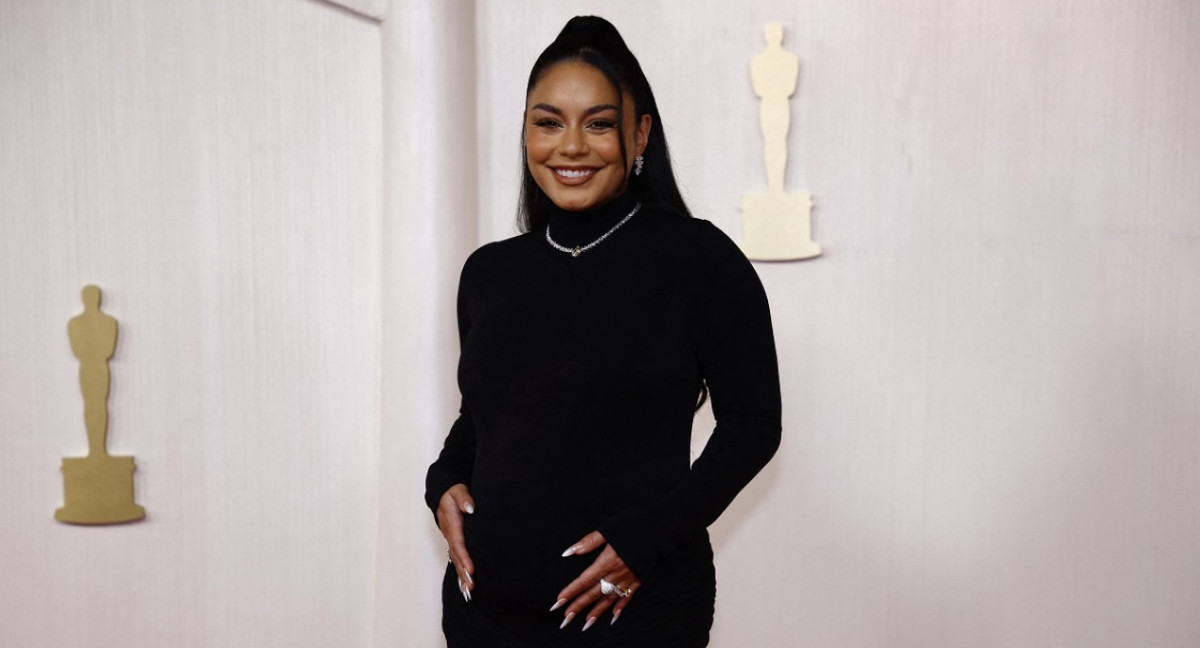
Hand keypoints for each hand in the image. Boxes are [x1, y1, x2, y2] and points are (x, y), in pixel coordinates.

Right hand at [436, 483, 475, 601]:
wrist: (443, 492)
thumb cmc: (453, 492)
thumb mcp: (458, 491)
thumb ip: (464, 499)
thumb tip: (470, 508)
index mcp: (451, 524)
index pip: (458, 543)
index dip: (464, 557)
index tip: (471, 569)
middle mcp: (449, 534)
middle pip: (456, 555)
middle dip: (463, 571)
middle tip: (470, 586)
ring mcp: (451, 539)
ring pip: (455, 559)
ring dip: (462, 574)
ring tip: (469, 589)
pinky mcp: (454, 541)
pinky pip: (457, 557)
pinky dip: (460, 571)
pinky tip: (465, 583)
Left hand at [551, 531, 640, 630]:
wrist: (660, 529)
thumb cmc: (633, 525)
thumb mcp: (609, 529)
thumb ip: (589, 542)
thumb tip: (570, 552)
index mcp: (607, 560)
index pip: (584, 580)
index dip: (571, 591)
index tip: (559, 601)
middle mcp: (617, 573)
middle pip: (594, 593)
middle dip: (579, 606)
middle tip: (565, 619)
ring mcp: (628, 578)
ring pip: (609, 598)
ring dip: (597, 612)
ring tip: (586, 623)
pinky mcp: (639, 579)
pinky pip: (628, 596)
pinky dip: (620, 607)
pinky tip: (613, 616)